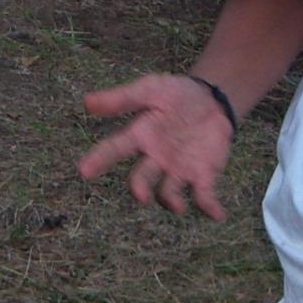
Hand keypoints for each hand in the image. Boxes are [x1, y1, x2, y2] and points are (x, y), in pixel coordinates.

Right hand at [77, 73, 235, 220]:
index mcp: (140, 136)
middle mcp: (155, 159)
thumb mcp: (151, 89)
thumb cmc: (176, 94)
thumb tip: (86, 102)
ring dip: (172, 202)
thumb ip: (123, 98)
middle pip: (142, 178)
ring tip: (178, 206)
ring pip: (169, 192)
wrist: (212, 100)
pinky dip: (210, 207)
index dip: (99, 160)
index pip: (115, 149)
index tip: (84, 171)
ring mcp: (178, 170)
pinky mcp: (203, 175)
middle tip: (141, 195)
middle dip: (140, 188)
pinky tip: (218, 214)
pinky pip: (204, 196)